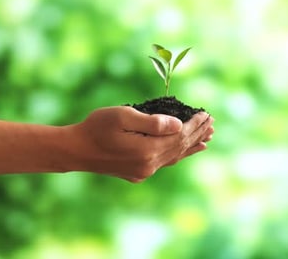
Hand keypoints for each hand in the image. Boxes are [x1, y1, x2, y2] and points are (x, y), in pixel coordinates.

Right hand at [67, 106, 213, 181]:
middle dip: (197, 133)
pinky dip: (178, 154)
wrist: (75, 151)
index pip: (180, 135)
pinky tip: (184, 152)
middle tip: (212, 123)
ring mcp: (144, 171)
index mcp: (148, 150)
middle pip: (180, 147)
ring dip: (191, 146)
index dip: (195, 124)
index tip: (206, 114)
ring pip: (175, 157)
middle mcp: (149, 165)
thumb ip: (152, 121)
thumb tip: (179, 125)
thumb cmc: (96, 128)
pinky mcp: (137, 173)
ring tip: (207, 139)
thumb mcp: (123, 116)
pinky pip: (165, 162)